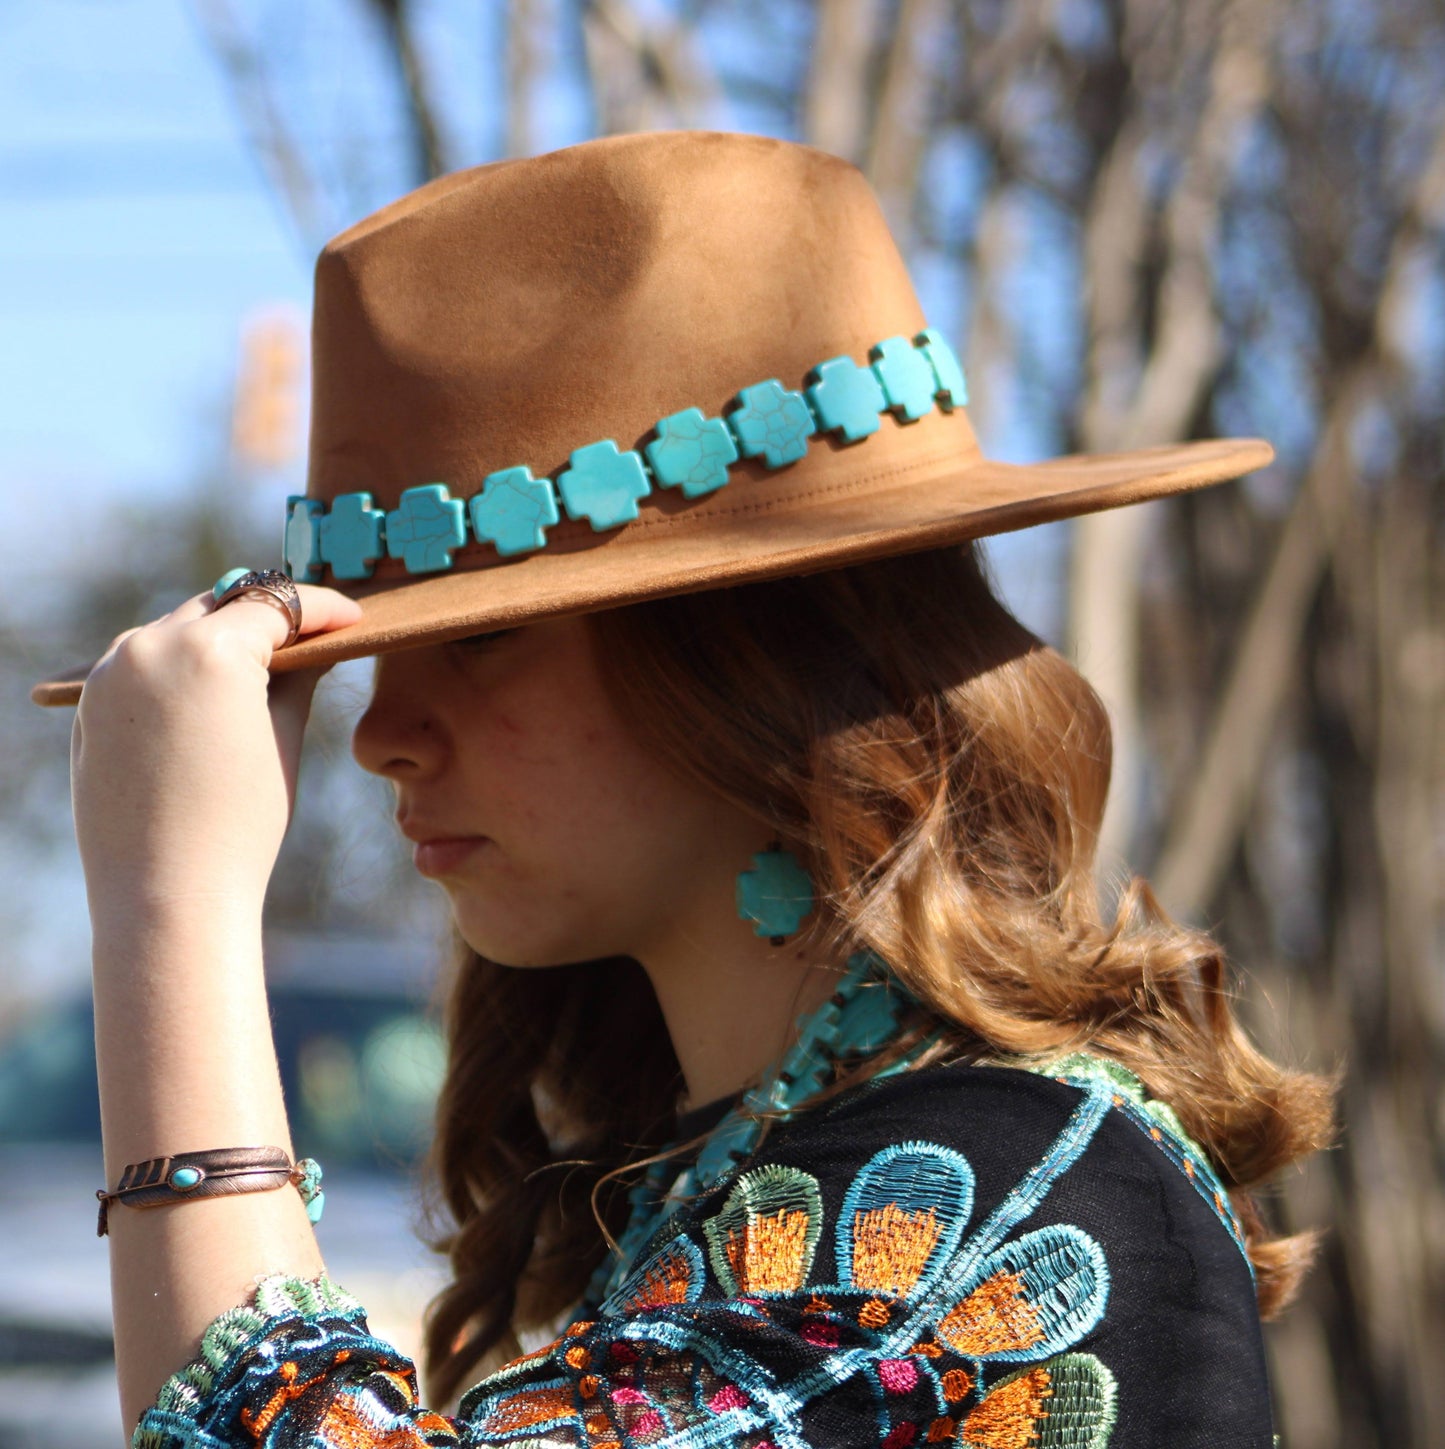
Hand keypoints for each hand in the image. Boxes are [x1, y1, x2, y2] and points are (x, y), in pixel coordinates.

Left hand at [70, 582, 363, 921]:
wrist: (170, 894)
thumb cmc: (241, 824)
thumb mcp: (284, 739)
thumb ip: (298, 677)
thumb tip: (313, 645)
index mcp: (210, 651)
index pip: (277, 605)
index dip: (322, 607)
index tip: (352, 616)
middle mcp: (152, 647)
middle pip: (223, 606)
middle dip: (268, 616)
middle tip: (312, 634)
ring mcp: (112, 674)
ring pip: (178, 629)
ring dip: (220, 636)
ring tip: (262, 663)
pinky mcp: (91, 705)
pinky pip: (145, 664)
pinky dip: (181, 666)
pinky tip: (211, 693)